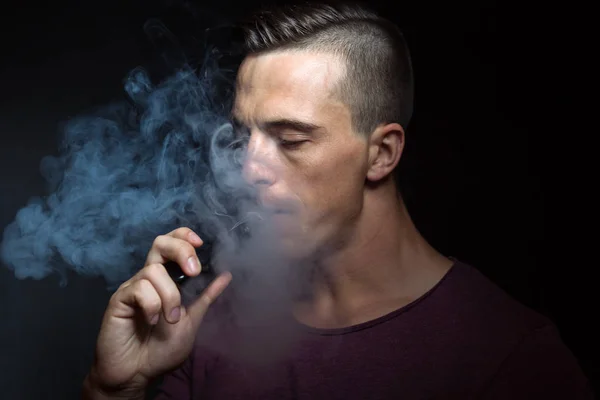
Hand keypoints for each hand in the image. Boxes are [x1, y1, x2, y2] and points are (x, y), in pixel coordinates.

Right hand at [87, 227, 231, 394]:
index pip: (172, 243)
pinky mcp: (119, 299)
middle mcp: (149, 278)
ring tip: (170, 318)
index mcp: (167, 279)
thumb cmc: (160, 351)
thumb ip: (205, 298)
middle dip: (181, 250)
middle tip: (193, 272)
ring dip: (170, 295)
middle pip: (160, 243)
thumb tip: (226, 275)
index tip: (201, 243)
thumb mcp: (192, 321)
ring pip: (154, 270)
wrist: (137, 374)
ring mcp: (133, 287)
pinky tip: (153, 321)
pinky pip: (139, 288)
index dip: (184, 237)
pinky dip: (153, 305)